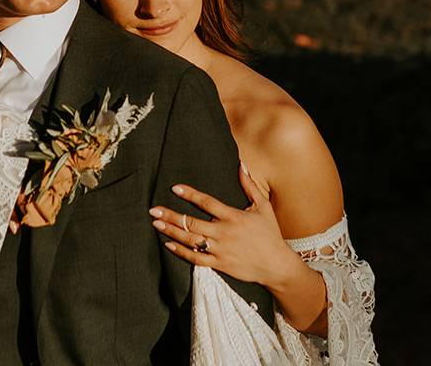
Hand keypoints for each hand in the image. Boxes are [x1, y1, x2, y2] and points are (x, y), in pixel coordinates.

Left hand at [150, 164, 299, 287]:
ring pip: (191, 240)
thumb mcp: (263, 207)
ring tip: (156, 224)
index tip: (175, 188)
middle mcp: (224, 233)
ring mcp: (220, 250)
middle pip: (192, 223)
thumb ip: (250, 186)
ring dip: (172, 231)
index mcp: (233, 216)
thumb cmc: (270, 234)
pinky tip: (169, 244)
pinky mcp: (219, 264)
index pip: (207, 202)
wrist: (276, 265)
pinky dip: (181, 252)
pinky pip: (196, 258)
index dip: (190, 194)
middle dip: (171, 216)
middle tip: (154, 210)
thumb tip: (241, 165)